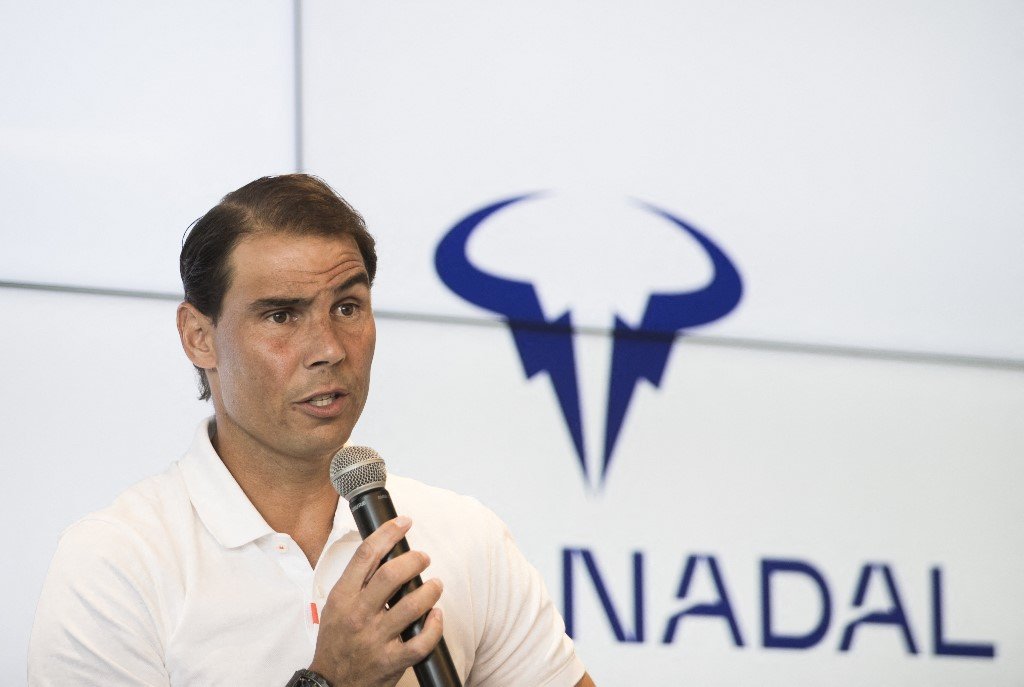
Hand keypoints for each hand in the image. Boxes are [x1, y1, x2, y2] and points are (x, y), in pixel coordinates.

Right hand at [309, 516, 443, 686]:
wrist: (331, 682)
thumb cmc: (337, 640)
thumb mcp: (336, 605)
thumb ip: (357, 580)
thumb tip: (384, 549)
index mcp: (343, 597)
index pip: (366, 555)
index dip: (388, 533)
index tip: (403, 523)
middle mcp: (359, 615)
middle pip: (392, 575)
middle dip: (415, 560)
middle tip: (423, 558)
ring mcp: (376, 639)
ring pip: (412, 605)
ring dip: (431, 590)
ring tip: (435, 585)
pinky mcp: (391, 660)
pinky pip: (421, 642)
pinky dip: (434, 626)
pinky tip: (436, 616)